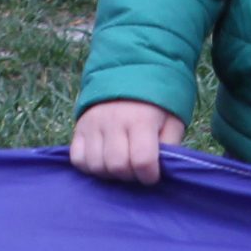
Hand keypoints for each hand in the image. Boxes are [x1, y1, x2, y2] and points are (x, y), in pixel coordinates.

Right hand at [68, 99, 184, 183]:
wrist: (128, 74)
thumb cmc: (155, 103)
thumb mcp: (172, 119)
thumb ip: (170, 145)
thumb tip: (162, 169)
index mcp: (141, 120)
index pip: (142, 161)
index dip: (149, 176)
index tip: (152, 174)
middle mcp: (114, 122)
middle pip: (117, 166)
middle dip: (130, 175)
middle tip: (136, 169)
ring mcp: (93, 124)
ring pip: (96, 166)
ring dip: (110, 173)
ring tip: (120, 164)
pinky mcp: (79, 128)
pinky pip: (78, 159)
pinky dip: (89, 166)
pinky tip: (102, 159)